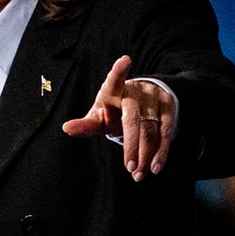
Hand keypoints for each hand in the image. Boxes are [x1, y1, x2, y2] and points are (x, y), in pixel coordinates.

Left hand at [62, 55, 175, 181]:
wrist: (143, 103)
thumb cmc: (114, 112)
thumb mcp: (99, 117)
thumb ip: (86, 124)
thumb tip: (66, 128)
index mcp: (112, 90)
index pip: (114, 80)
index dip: (118, 71)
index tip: (124, 61)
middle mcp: (135, 91)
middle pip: (132, 119)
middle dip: (131, 145)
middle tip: (129, 167)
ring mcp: (153, 98)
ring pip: (150, 129)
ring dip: (146, 155)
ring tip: (138, 174)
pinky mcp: (168, 107)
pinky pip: (166, 131)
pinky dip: (161, 151)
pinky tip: (155, 166)